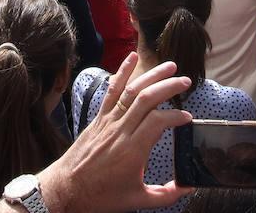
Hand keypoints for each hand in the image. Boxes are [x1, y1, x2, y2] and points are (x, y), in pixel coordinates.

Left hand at [30, 53, 193, 212]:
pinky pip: (111, 92)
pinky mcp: (98, 119)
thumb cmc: (101, 196)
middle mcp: (120, 131)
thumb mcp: (138, 200)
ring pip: (131, 91)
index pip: (159, 121)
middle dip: (169, 86)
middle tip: (185, 82)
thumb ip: (166, 195)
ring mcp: (108, 122)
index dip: (177, 116)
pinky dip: (122, 73)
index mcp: (132, 150)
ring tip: (169, 66)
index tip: (187, 118)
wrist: (67, 190)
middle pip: (147, 99)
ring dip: (152, 76)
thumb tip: (188, 186)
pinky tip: (131, 58)